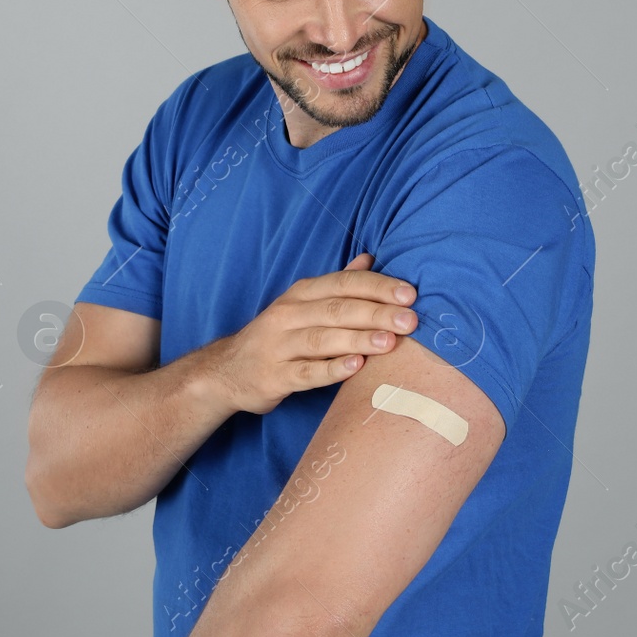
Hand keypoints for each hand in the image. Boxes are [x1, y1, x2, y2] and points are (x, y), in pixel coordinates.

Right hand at [208, 252, 418, 414]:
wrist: (227, 371)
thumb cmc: (278, 336)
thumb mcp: (302, 303)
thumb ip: (338, 283)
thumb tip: (370, 258)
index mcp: (301, 294)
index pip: (343, 284)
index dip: (377, 287)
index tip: (409, 294)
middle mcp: (288, 315)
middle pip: (337, 309)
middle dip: (376, 313)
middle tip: (410, 320)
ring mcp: (279, 346)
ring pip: (322, 339)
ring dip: (358, 339)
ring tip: (390, 342)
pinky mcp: (274, 377)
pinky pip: (305, 373)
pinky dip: (331, 370)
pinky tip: (356, 368)